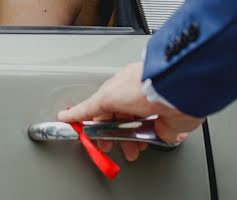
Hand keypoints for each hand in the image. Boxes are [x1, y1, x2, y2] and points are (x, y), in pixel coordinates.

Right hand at [57, 62, 204, 162]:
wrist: (172, 92)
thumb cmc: (140, 86)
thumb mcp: (105, 97)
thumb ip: (85, 109)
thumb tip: (64, 116)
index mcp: (119, 88)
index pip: (99, 107)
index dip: (90, 121)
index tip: (82, 132)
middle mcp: (134, 98)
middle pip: (116, 122)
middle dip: (110, 137)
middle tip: (106, 146)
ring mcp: (149, 111)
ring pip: (133, 131)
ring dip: (128, 143)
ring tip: (127, 150)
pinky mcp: (164, 122)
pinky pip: (151, 136)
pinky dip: (144, 143)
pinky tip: (141, 146)